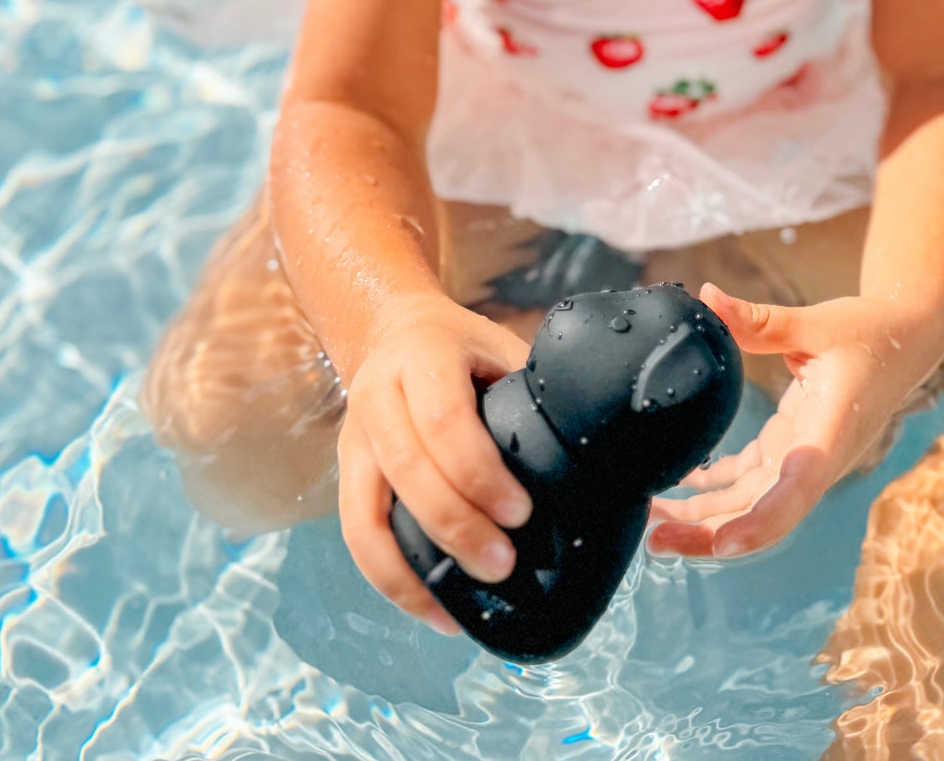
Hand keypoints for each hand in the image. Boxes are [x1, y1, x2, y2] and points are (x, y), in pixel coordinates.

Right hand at [337, 291, 534, 633]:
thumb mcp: (499, 347)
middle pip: (408, 470)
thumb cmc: (463, 346)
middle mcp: (378, 396)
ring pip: (366, 513)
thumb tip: (598, 454)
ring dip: (411, 569)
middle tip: (505, 566)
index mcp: (424, 358)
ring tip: (459, 612)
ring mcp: (354, 437)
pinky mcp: (345, 471)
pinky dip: (388, 578)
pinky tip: (429, 608)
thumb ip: (531, 392)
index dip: (480, 473)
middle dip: (456, 526)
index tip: (522, 512)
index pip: (444, 420)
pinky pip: (356, 533)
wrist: (394, 330)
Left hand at [646, 283, 943, 560]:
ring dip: (701, 514)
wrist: (905, 341)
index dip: (760, 524)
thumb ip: (759, 320)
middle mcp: (815, 458)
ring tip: (650, 519)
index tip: (721, 545)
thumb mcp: (816, 323)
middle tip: (651, 539)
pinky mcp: (791, 447)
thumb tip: (707, 297)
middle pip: (761, 513)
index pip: (796, 491)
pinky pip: (747, 479)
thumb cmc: (869, 332)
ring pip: (747, 502)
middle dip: (707, 533)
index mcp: (829, 434)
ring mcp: (802, 458)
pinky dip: (712, 486)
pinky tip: (678, 483)